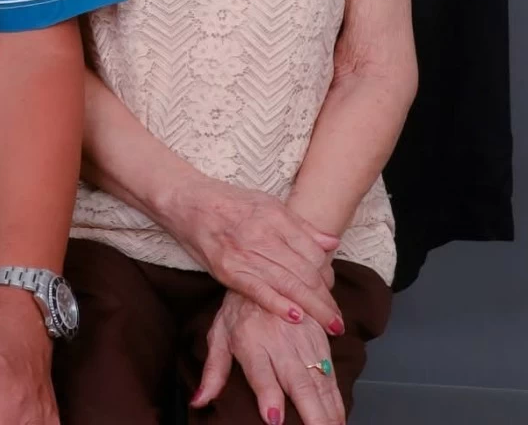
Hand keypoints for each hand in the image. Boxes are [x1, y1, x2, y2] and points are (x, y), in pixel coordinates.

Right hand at [163, 176, 340, 332]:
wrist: (188, 201)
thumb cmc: (228, 202)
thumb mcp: (267, 203)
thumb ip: (300, 225)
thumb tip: (331, 242)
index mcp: (276, 217)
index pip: (313, 252)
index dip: (328, 276)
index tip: (333, 292)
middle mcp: (264, 234)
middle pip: (305, 272)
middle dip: (326, 301)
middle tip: (339, 322)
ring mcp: (245, 253)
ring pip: (288, 284)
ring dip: (313, 309)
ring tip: (331, 326)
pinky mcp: (228, 269)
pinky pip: (258, 290)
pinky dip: (278, 305)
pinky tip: (296, 317)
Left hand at [193, 291, 342, 424]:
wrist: (266, 268)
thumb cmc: (239, 309)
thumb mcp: (219, 334)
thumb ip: (213, 372)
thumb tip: (198, 401)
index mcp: (251, 341)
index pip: (260, 372)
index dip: (268, 395)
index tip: (273, 419)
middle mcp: (280, 342)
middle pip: (298, 382)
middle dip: (311, 412)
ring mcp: (304, 341)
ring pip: (320, 381)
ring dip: (329, 410)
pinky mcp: (320, 339)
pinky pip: (332, 374)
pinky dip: (337, 399)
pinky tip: (340, 418)